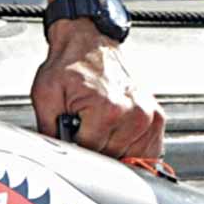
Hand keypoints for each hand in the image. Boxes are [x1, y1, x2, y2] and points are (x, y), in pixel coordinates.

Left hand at [30, 20, 164, 159]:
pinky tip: (118, 137)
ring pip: (130, 159)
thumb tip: (54, 153)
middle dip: (94, 149)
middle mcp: (134, 114)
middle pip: (111, 158)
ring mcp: (149, 117)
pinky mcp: (157, 119)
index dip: (76, 148)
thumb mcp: (46, 95)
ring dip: (114, 151)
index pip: (91, 153)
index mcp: (108, 109)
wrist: (89, 45)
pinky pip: (149, 152)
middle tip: (85, 127)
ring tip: (101, 128)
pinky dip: (132, 151)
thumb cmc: (69, 67)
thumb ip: (48, 129)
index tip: (72, 137)